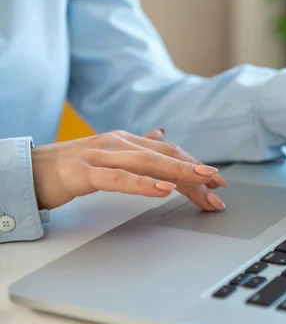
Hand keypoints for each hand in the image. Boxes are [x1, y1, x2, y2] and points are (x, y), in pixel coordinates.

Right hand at [32, 129, 227, 210]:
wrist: (28, 171)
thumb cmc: (71, 166)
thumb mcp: (109, 154)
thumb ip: (137, 147)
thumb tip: (161, 133)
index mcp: (127, 141)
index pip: (169, 153)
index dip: (195, 164)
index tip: (217, 181)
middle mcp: (118, 143)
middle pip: (165, 157)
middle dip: (195, 172)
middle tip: (219, 186)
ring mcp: (100, 155)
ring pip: (147, 163)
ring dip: (179, 173)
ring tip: (203, 181)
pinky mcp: (83, 173)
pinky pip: (118, 178)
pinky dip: (143, 184)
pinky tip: (163, 190)